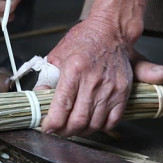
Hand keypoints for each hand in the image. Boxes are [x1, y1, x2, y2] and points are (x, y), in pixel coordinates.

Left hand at [38, 15, 133, 136]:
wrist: (111, 31)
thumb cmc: (83, 40)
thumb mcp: (57, 55)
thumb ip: (47, 77)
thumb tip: (39, 96)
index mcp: (74, 71)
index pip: (61, 107)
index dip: (52, 124)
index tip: (46, 127)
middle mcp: (93, 81)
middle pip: (78, 121)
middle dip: (65, 131)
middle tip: (58, 131)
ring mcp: (110, 88)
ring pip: (94, 124)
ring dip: (81, 131)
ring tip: (73, 127)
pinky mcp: (123, 92)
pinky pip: (112, 120)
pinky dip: (100, 127)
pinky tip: (92, 122)